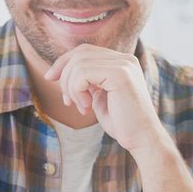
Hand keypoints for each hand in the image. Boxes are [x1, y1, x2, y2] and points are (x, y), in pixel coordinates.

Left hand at [52, 42, 170, 154]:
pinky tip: (86, 107)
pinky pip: (83, 73)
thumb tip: (62, 70)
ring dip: (71, 88)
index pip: (85, 51)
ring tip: (81, 107)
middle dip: (65, 76)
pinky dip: (77, 91)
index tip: (50, 78)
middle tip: (68, 101)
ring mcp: (124, 65)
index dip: (64, 62)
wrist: (142, 140)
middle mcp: (125, 59)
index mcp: (122, 63)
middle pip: (79, 53)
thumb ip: (88, 80)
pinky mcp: (120, 74)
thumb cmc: (122, 123)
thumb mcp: (100, 96)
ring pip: (78, 64)